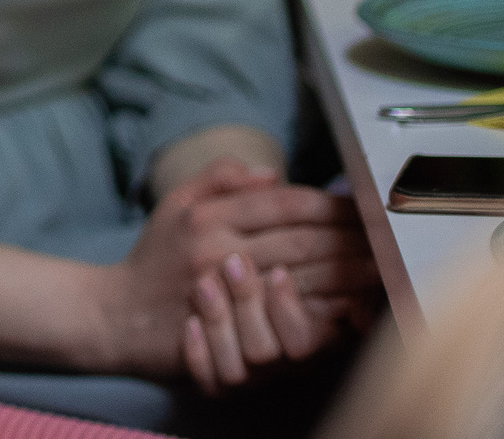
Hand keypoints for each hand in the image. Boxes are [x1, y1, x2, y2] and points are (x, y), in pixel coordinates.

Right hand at [100, 159, 375, 382]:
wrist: (118, 318)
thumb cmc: (152, 260)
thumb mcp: (174, 205)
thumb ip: (219, 179)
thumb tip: (272, 173)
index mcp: (208, 217)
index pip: (284, 204)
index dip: (328, 203)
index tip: (358, 204)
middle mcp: (220, 252)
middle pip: (303, 241)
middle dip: (350, 237)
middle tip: (385, 235)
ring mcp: (232, 296)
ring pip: (307, 278)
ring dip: (350, 273)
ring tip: (380, 266)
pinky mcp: (241, 331)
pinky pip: (296, 319)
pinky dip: (329, 310)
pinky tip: (353, 302)